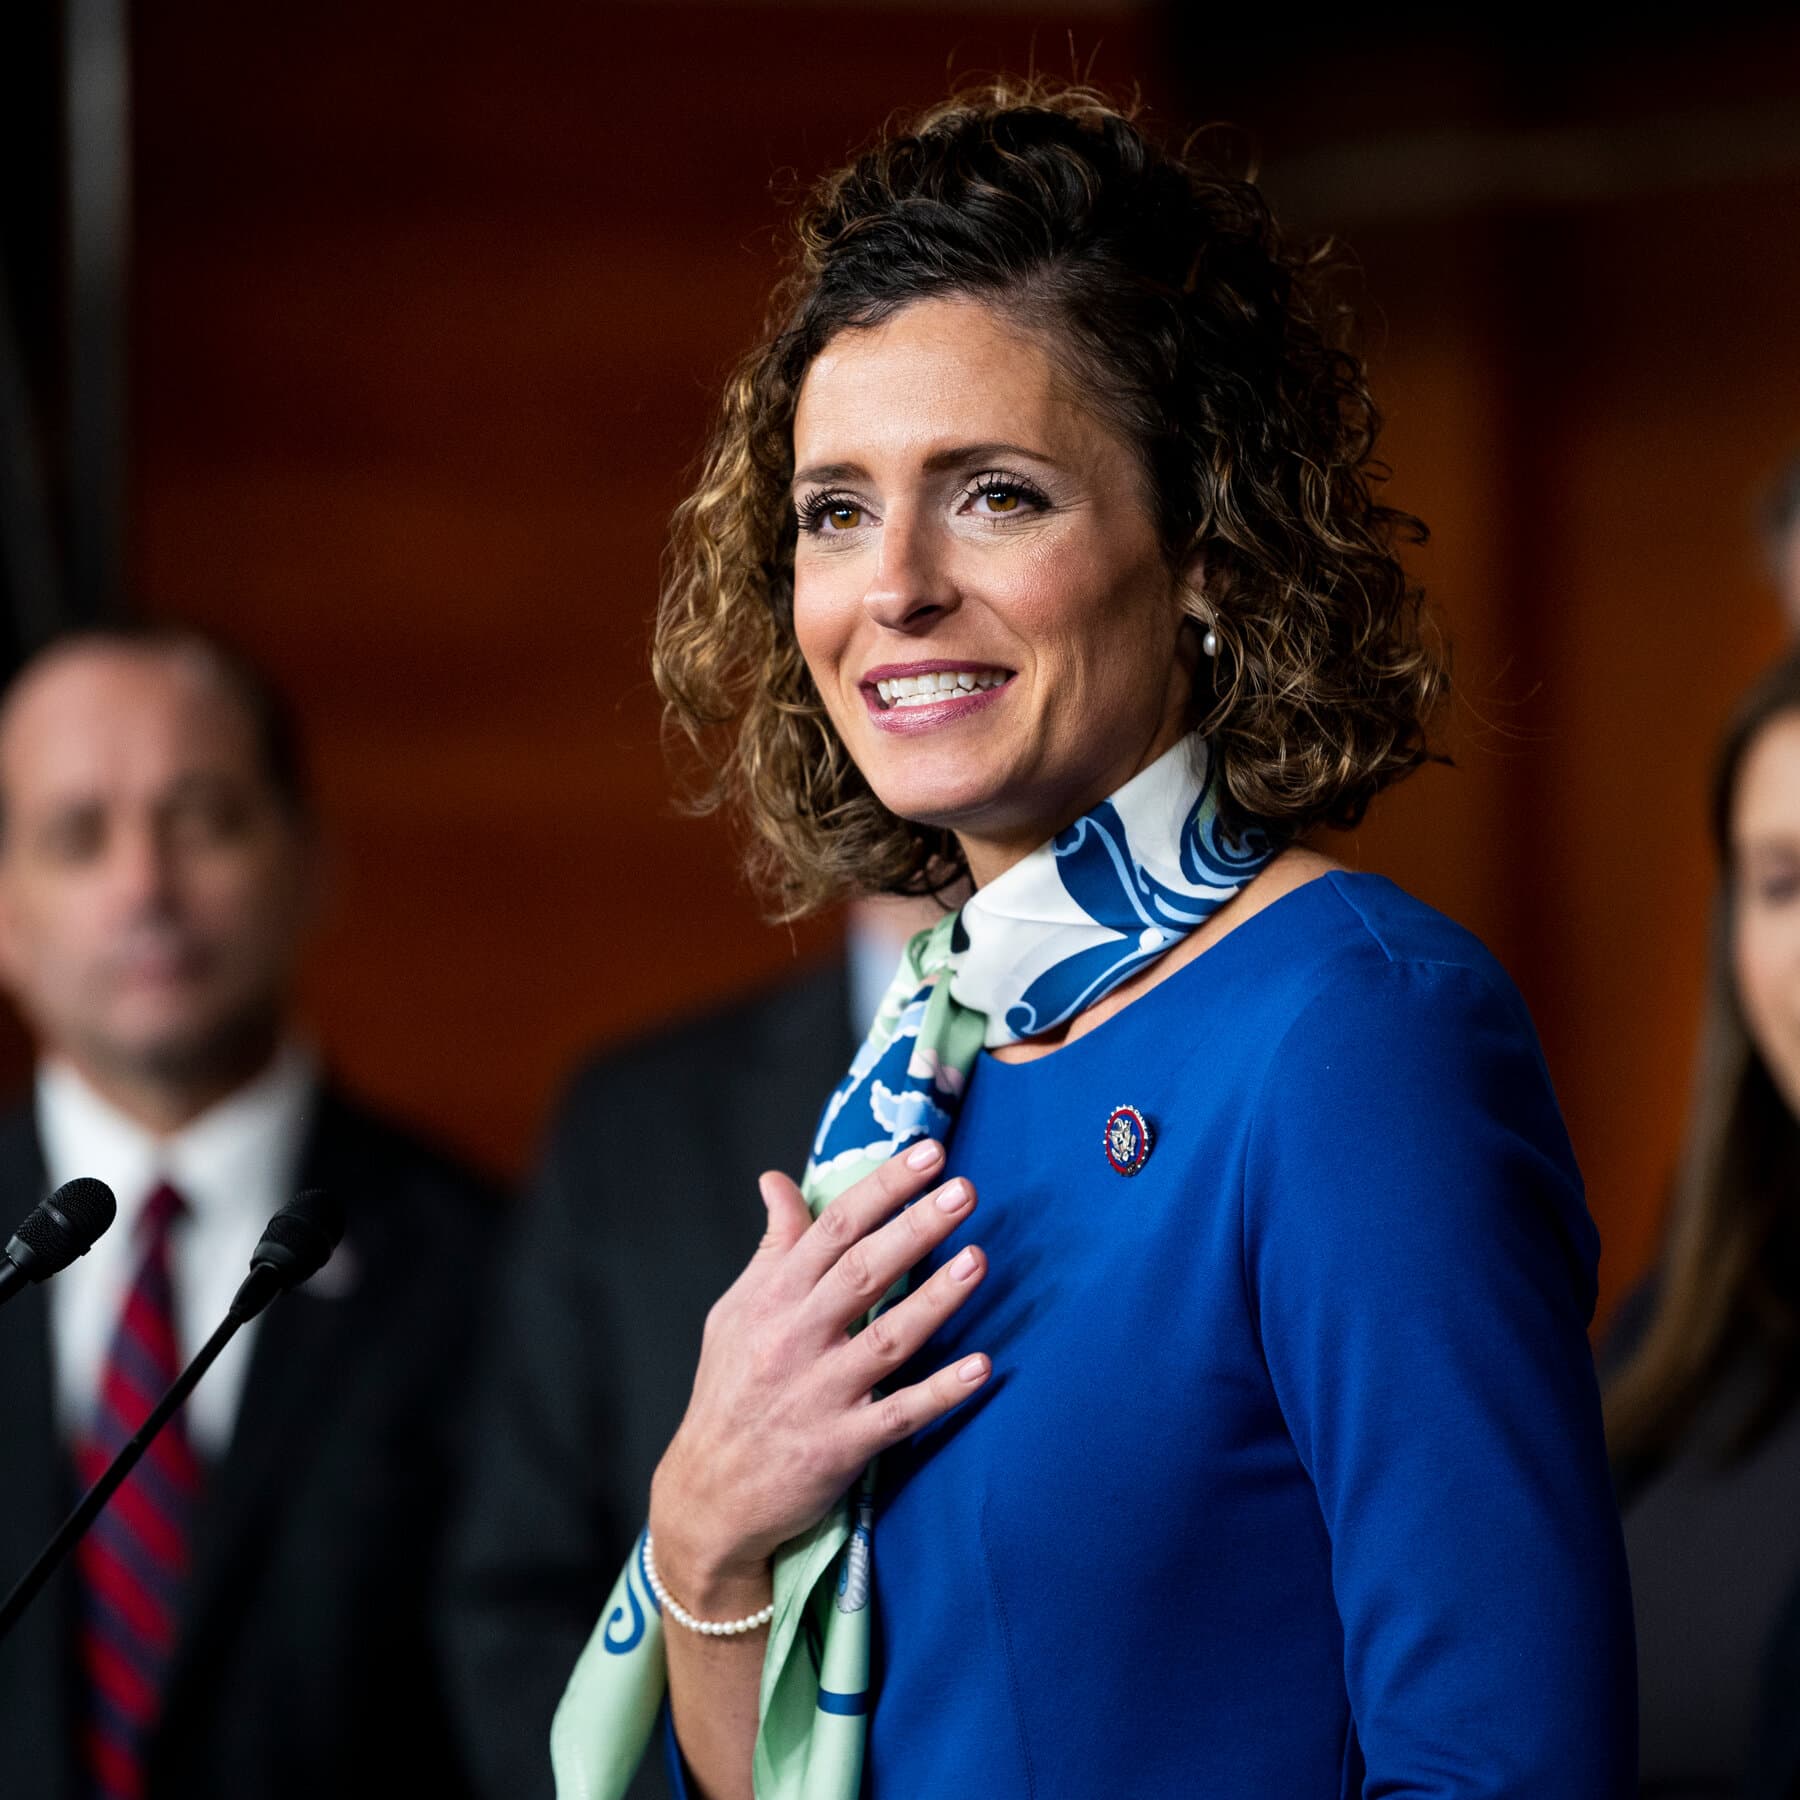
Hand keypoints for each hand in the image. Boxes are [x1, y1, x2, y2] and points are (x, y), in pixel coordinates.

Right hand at [648, 1139, 989, 1610]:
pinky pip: (899, 1414)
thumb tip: (777, 1180)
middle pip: (863, 1272)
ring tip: (978, 1260)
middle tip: (964, 1190)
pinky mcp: (841, 1446)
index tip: (928, 1153)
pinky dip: (940, 1391)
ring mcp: (819, 1393)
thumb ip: (773, 1247)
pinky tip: (982, 1366)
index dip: (882, 1188)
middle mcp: (795, 1339)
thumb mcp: (737, 1311)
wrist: (707, 1495)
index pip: (833, 1228)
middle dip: (915, 1227)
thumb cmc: (729, 1391)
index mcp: (772, 1298)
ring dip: (935, 1299)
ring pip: (886, 1338)